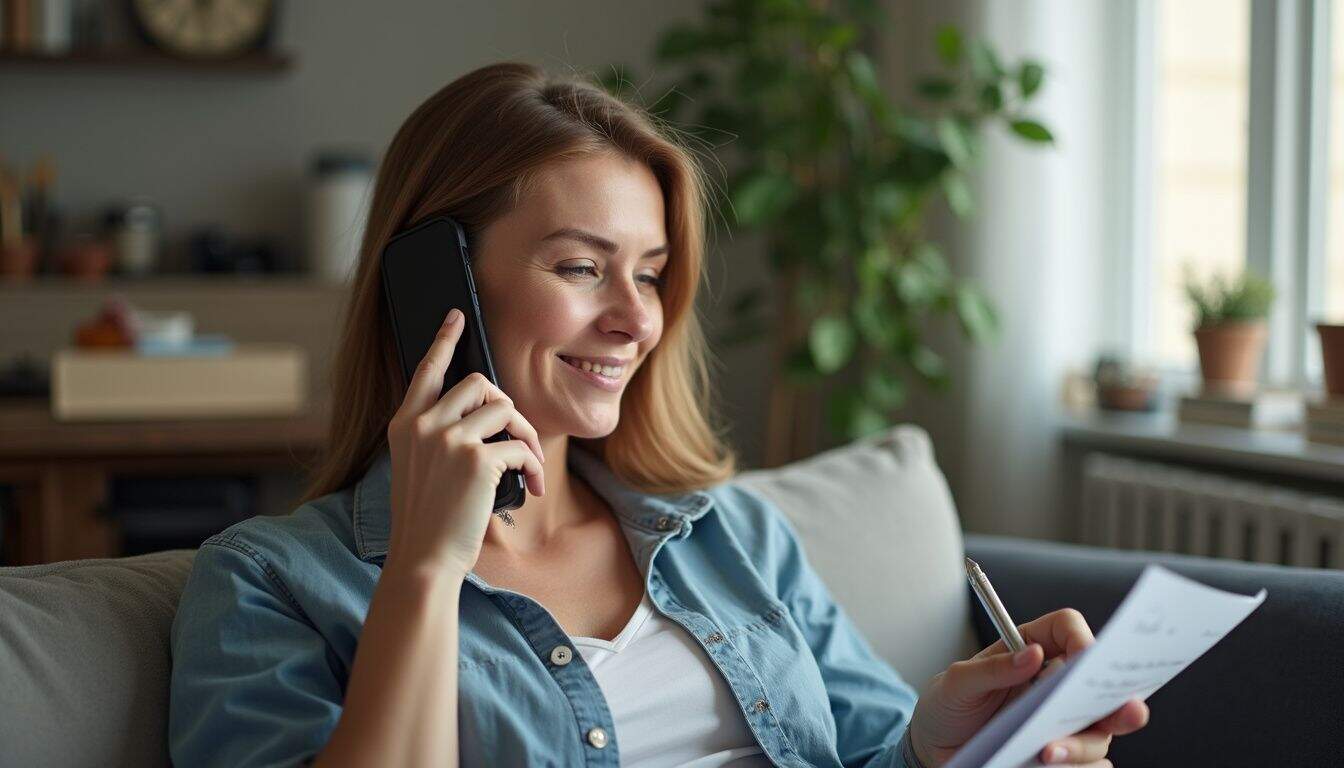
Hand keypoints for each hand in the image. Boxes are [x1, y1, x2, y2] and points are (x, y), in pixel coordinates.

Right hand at [384, 308, 546, 578]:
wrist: (423, 558)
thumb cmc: (427, 520)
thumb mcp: (418, 468)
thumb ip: (436, 436)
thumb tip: (483, 414)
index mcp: (404, 425)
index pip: (426, 370)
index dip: (444, 340)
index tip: (456, 317)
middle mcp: (423, 425)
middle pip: (479, 383)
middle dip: (507, 408)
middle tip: (517, 439)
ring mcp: (448, 439)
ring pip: (506, 409)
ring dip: (527, 436)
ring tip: (529, 467)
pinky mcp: (476, 459)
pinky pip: (521, 446)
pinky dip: (535, 466)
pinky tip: (534, 487)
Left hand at [908, 608, 1149, 766]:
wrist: (935, 750)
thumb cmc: (946, 707)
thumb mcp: (956, 683)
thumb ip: (991, 668)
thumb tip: (1033, 654)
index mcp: (1032, 649)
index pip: (1069, 629)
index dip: (1082, 639)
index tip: (1082, 661)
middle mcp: (1054, 683)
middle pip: (1102, 684)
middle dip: (1120, 698)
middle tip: (1126, 711)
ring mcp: (1061, 722)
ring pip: (1098, 731)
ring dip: (1081, 744)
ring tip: (1046, 753)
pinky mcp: (1061, 756)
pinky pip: (1089, 766)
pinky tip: (1048, 767)